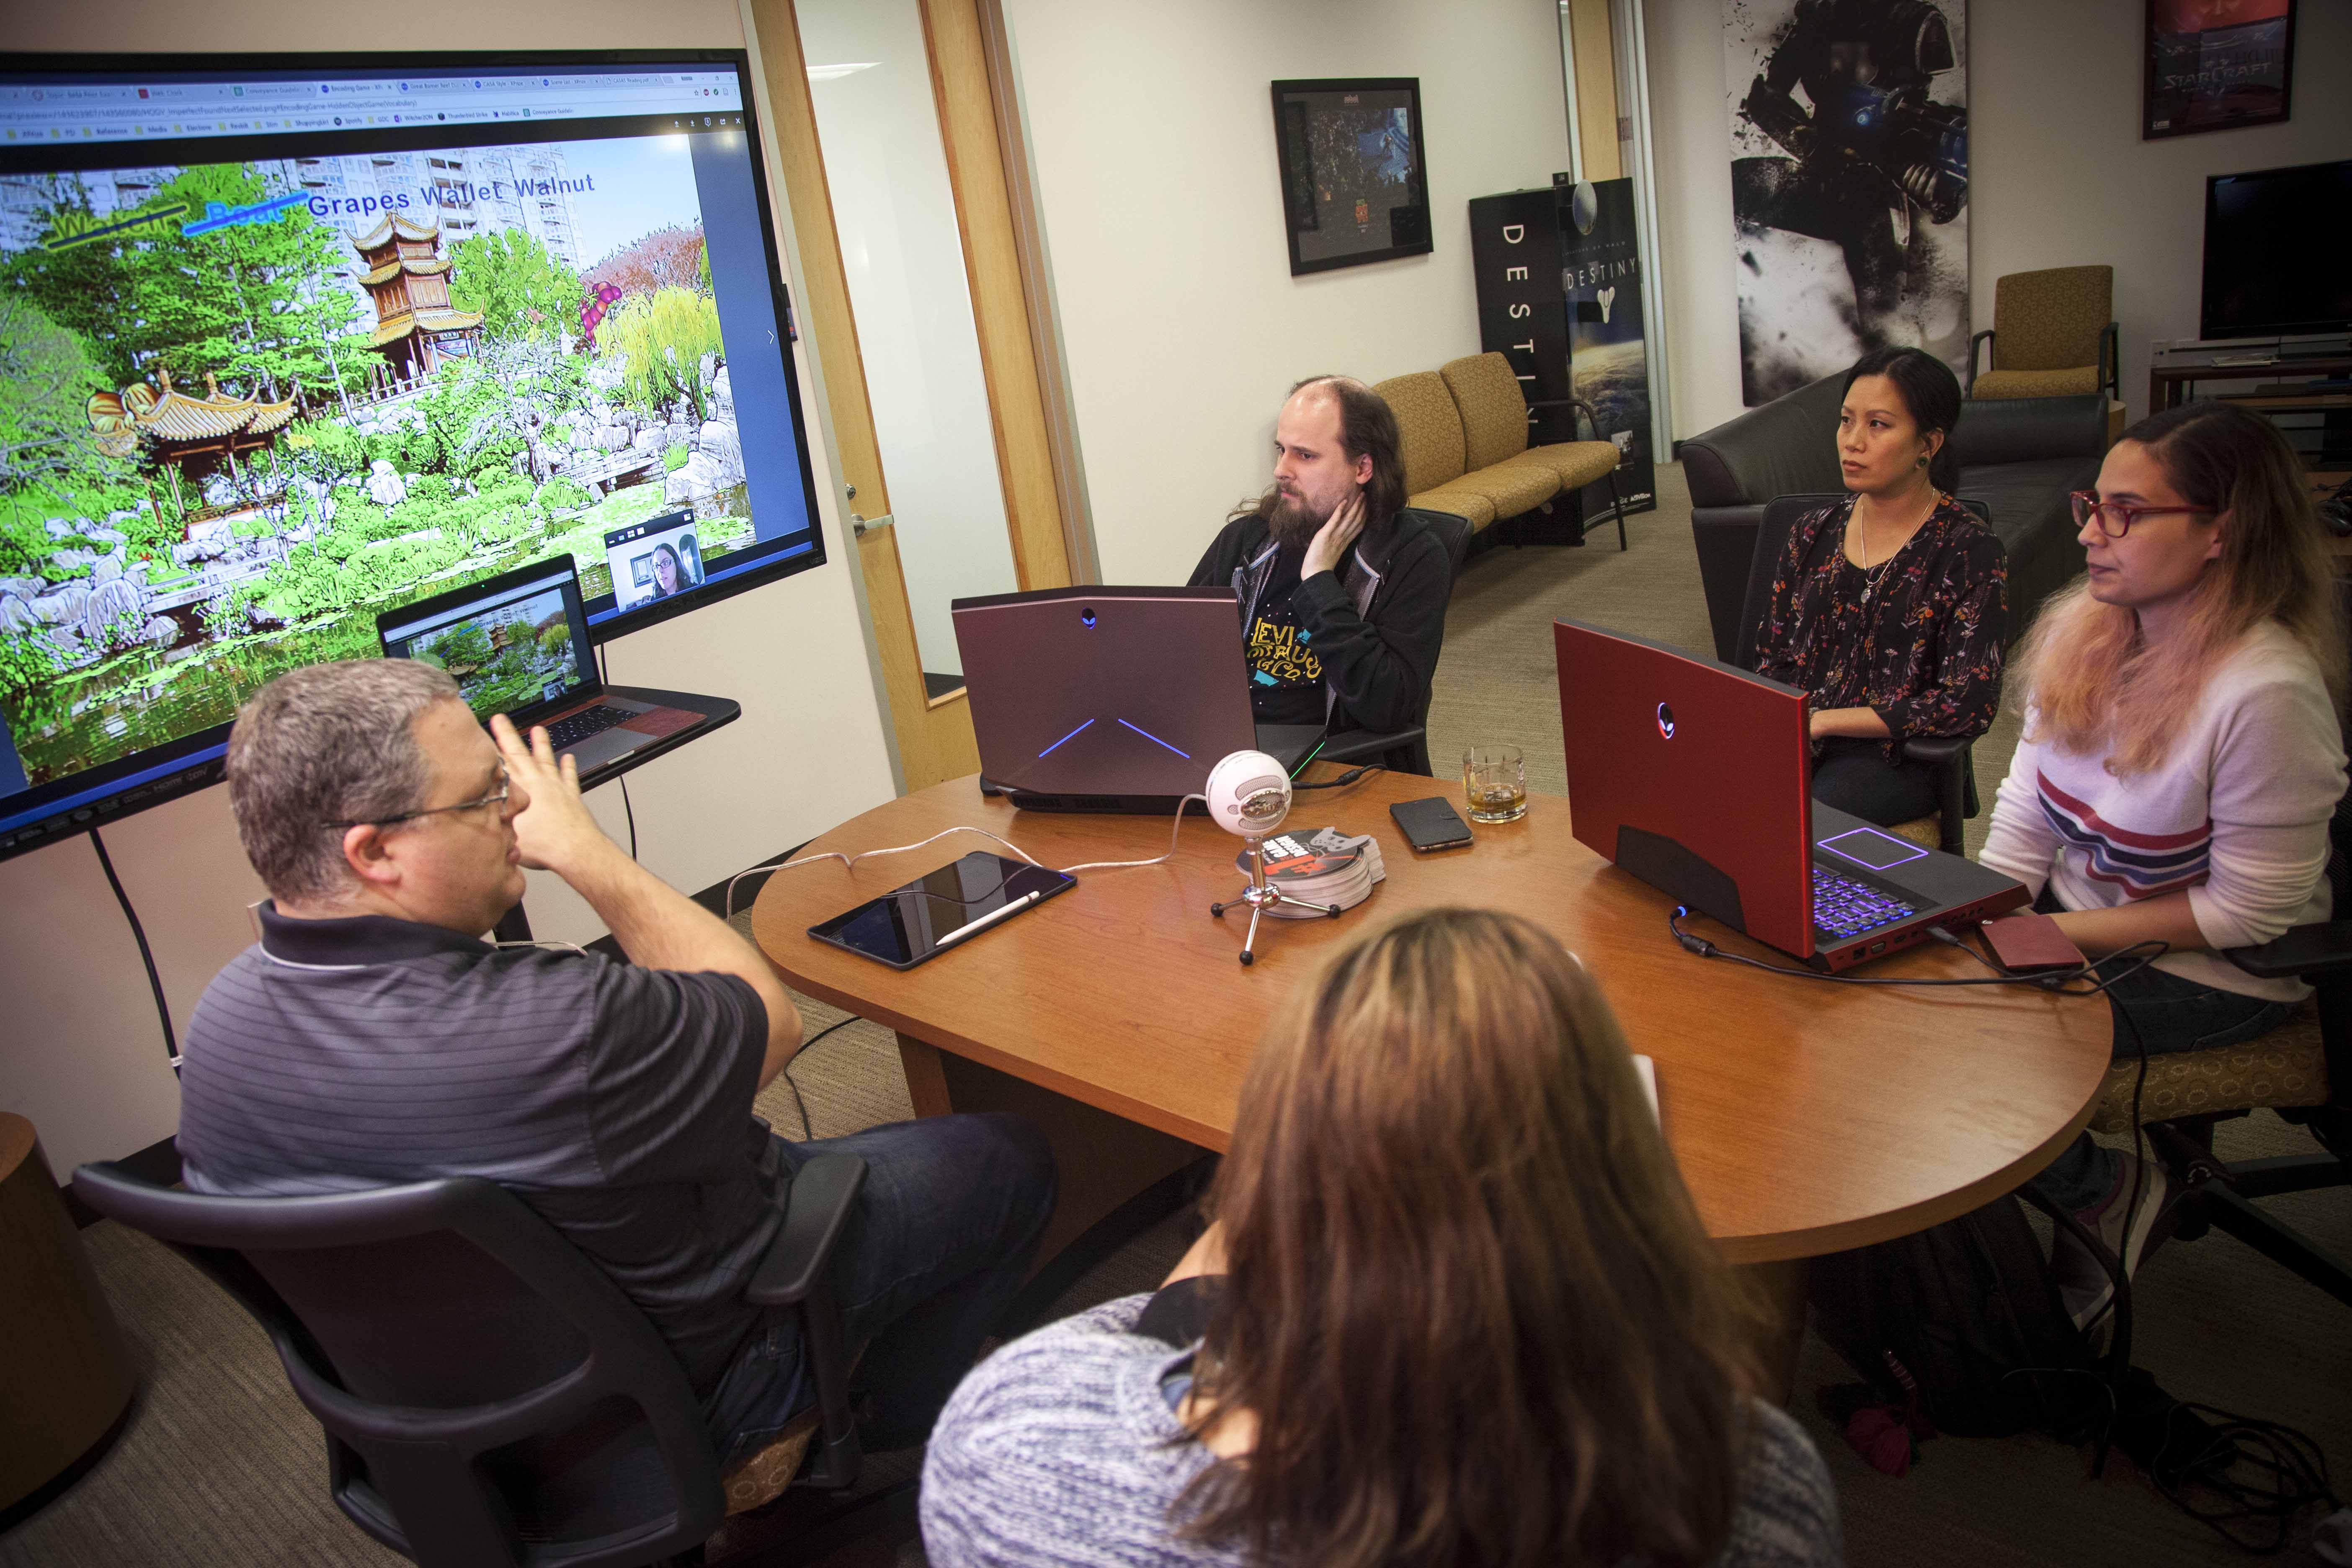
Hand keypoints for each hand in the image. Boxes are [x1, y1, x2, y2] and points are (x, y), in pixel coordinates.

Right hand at [491, 713, 609, 875]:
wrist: (577, 852)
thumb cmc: (544, 847)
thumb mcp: (507, 834)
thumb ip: (494, 818)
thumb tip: (481, 811)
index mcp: (521, 791)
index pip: (501, 764)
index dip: (490, 748)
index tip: (481, 734)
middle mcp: (539, 785)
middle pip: (520, 755)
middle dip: (508, 735)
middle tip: (501, 720)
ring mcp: (557, 789)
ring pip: (547, 760)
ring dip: (541, 745)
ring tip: (538, 730)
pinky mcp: (572, 798)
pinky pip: (570, 777)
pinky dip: (569, 767)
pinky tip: (569, 758)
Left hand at [1301, 491, 1364, 578]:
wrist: (1315, 574)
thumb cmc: (1321, 565)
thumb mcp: (1333, 552)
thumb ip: (1338, 543)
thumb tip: (1340, 535)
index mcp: (1345, 542)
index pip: (1358, 526)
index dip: (1364, 515)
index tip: (1368, 505)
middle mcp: (1343, 538)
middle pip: (1356, 520)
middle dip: (1362, 507)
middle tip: (1366, 495)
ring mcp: (1335, 536)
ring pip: (1349, 518)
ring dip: (1355, 506)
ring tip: (1360, 495)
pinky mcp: (1325, 535)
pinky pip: (1334, 521)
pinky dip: (1339, 510)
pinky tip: (1344, 501)